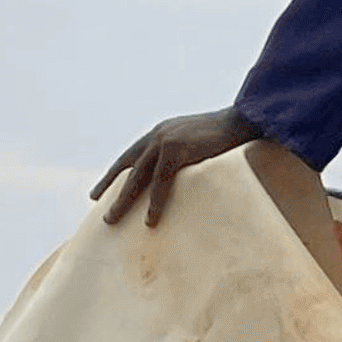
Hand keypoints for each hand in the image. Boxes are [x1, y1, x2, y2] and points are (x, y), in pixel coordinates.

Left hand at [93, 107, 267, 230]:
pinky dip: (156, 203)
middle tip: (98, 209)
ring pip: (138, 178)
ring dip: (123, 202)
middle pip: (128, 168)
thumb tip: (181, 179)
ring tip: (111, 222)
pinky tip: (150, 221)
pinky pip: (161, 183)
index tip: (98, 192)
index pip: (130, 156)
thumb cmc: (227, 135)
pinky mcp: (177, 150)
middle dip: (110, 190)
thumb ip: (184, 156)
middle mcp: (158, 136)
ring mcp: (165, 141)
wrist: (244, 119)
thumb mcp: (197, 142)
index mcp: (161, 133)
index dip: (113, 175)